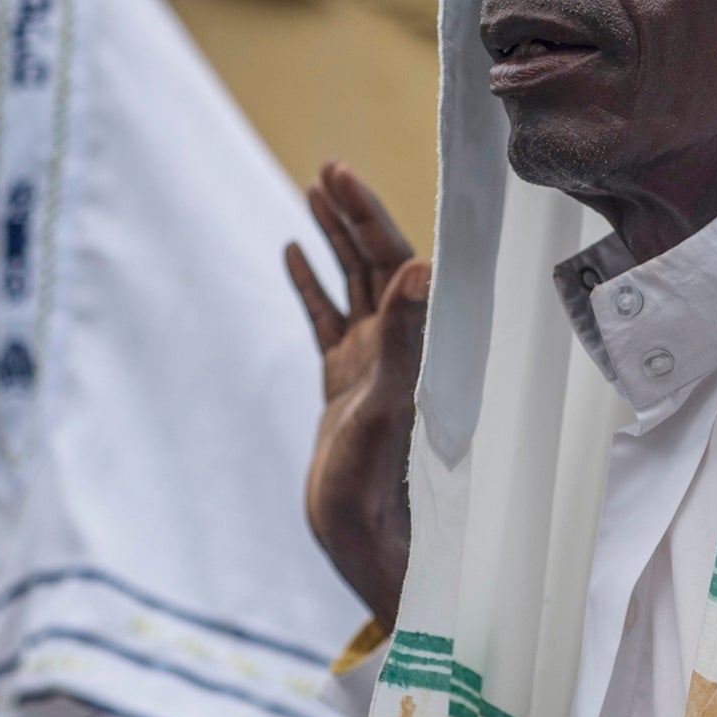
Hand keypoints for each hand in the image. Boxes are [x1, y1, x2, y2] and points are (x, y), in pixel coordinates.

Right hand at [285, 163, 428, 625]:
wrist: (368, 547)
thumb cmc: (386, 489)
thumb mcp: (390, 406)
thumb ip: (408, 337)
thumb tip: (422, 266)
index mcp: (415, 348)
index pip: (398, 264)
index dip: (372, 217)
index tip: (344, 176)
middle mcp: (398, 351)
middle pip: (377, 265)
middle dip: (354, 214)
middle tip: (330, 168)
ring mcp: (369, 366)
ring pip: (352, 287)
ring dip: (335, 239)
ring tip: (316, 191)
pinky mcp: (343, 387)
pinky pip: (325, 323)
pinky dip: (312, 286)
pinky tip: (294, 253)